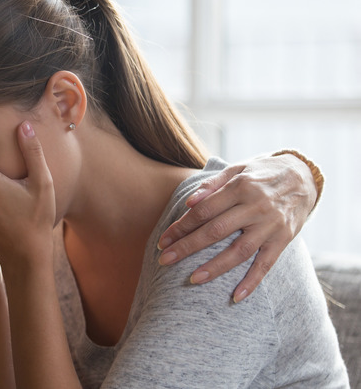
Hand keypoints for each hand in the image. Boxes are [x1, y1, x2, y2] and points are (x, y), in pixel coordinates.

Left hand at [157, 154, 317, 301]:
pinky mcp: (283, 239)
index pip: (203, 211)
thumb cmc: (260, 173)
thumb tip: (189, 202)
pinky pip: (266, 264)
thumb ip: (212, 184)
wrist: (303, 176)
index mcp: (240, 187)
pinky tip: (236, 297)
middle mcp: (256, 207)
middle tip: (164, 261)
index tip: (163, 241)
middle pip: (215, 231)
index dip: (181, 227)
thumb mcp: (236, 169)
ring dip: (214, 267)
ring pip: (239, 251)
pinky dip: (252, 282)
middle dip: (187, 247)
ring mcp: (271, 225)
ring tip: (192, 279)